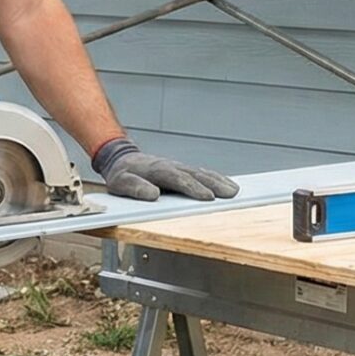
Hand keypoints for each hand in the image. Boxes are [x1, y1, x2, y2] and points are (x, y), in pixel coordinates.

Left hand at [93, 137, 239, 202]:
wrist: (121, 158)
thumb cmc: (121, 174)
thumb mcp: (120, 182)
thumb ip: (135, 188)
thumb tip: (153, 195)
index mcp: (157, 170)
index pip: (178, 179)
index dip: (193, 188)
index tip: (208, 198)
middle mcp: (171, 166)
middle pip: (196, 175)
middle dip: (214, 184)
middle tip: (230, 194)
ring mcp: (178, 167)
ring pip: (202, 173)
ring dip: (218, 181)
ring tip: (234, 191)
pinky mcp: (182, 170)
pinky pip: (201, 173)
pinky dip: (215, 178)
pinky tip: (226, 184)